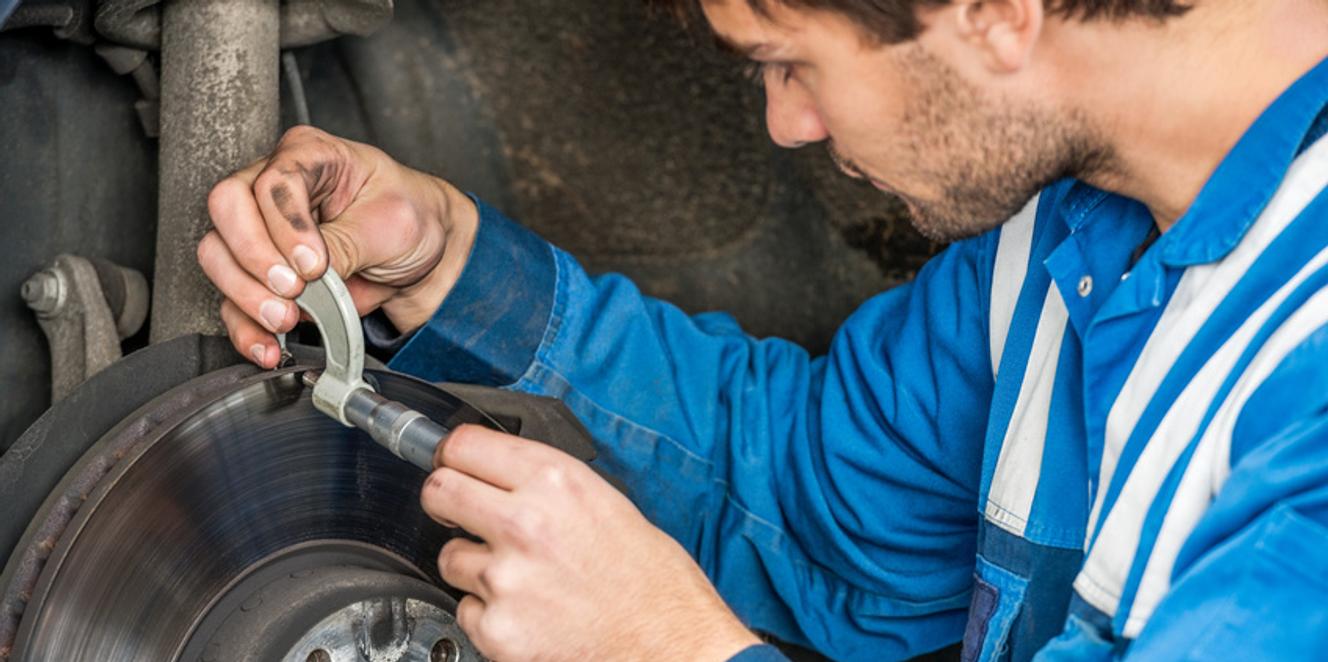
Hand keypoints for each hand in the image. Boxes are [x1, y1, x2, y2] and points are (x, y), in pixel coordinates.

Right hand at [199, 125, 478, 367]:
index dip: (286, 227)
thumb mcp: (391, 223)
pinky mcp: (263, 274)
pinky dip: (246, 327)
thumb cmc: (411, 218)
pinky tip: (267, 345)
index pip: (272, 182)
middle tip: (293, 289)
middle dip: (255, 258)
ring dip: (246, 295)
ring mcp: (262, 230)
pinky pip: (233, 300)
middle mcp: (274, 187)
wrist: (426, 256)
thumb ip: (346, 244)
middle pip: (227, 210)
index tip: (315, 264)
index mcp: (309, 156)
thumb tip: (308, 275)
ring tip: (286, 317)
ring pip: (218, 256)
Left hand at [421, 425, 761, 660]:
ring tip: (519, 577)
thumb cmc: (655, 583)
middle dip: (447, 502)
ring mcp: (506, 578)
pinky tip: (527, 611)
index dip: (453, 454)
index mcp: (556, 482)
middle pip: (438, 490)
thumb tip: (503, 476)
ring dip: (472, 565)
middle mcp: (525, 522)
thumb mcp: (609, 504)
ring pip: (448, 557)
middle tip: (463, 514)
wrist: (671, 647)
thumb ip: (550, 486)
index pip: (464, 444)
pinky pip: (466, 609)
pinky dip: (488, 613)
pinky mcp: (497, 628)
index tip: (452, 462)